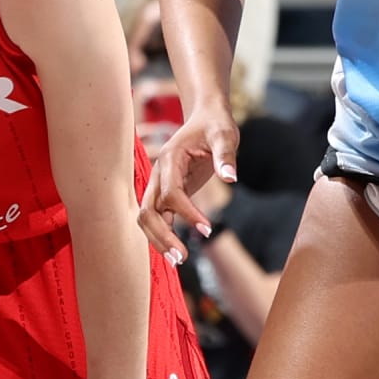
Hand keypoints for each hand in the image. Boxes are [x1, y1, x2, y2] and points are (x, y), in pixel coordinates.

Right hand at [138, 99, 238, 260]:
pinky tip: (176, 252)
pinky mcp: (166, 193)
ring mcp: (159, 184)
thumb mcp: (225, 135)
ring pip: (148, 217)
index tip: (207, 228)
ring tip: (178, 260)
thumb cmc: (215, 125)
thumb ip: (225, 155)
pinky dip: (163, 235)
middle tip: (182, 258)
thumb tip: (230, 178)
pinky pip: (158, 217)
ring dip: (159, 240)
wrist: (205, 118)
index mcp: (170, 159)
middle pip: (148, 211)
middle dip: (162, 236)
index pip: (171, 193)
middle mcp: (159, 174)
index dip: (186, 212)